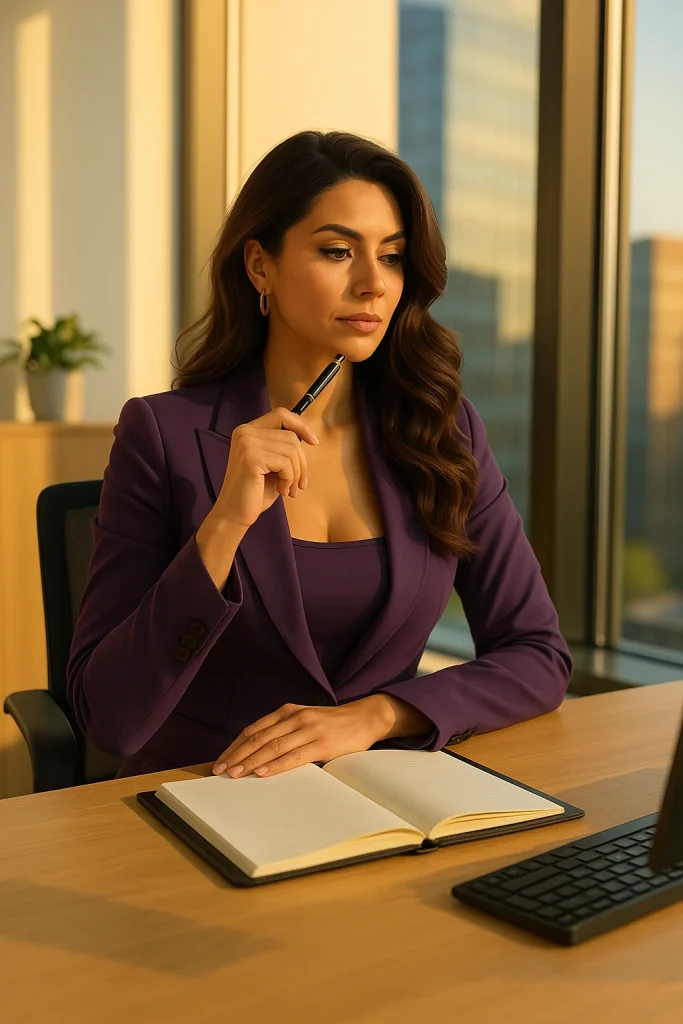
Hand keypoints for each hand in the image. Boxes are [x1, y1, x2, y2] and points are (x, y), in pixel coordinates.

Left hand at [212, 696, 395, 778]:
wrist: (364, 718)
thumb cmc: (331, 724)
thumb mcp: (304, 720)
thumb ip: (284, 731)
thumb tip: (256, 753)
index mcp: (288, 711)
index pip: (254, 730)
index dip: (235, 746)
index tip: (221, 760)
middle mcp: (295, 717)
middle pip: (258, 738)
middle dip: (237, 755)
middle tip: (220, 770)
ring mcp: (308, 729)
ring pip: (273, 747)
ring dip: (251, 761)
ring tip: (235, 774)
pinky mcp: (322, 744)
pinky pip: (294, 756)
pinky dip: (275, 765)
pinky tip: (262, 772)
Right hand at [214, 408, 319, 529]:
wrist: (234, 514)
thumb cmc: (256, 491)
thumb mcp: (274, 464)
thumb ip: (285, 447)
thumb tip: (309, 436)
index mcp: (248, 430)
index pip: (281, 414)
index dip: (301, 425)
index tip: (314, 442)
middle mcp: (245, 432)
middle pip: (291, 436)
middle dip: (301, 462)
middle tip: (299, 484)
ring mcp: (247, 443)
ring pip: (292, 450)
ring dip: (296, 474)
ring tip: (288, 489)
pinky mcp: (251, 458)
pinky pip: (286, 463)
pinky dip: (289, 479)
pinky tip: (281, 490)